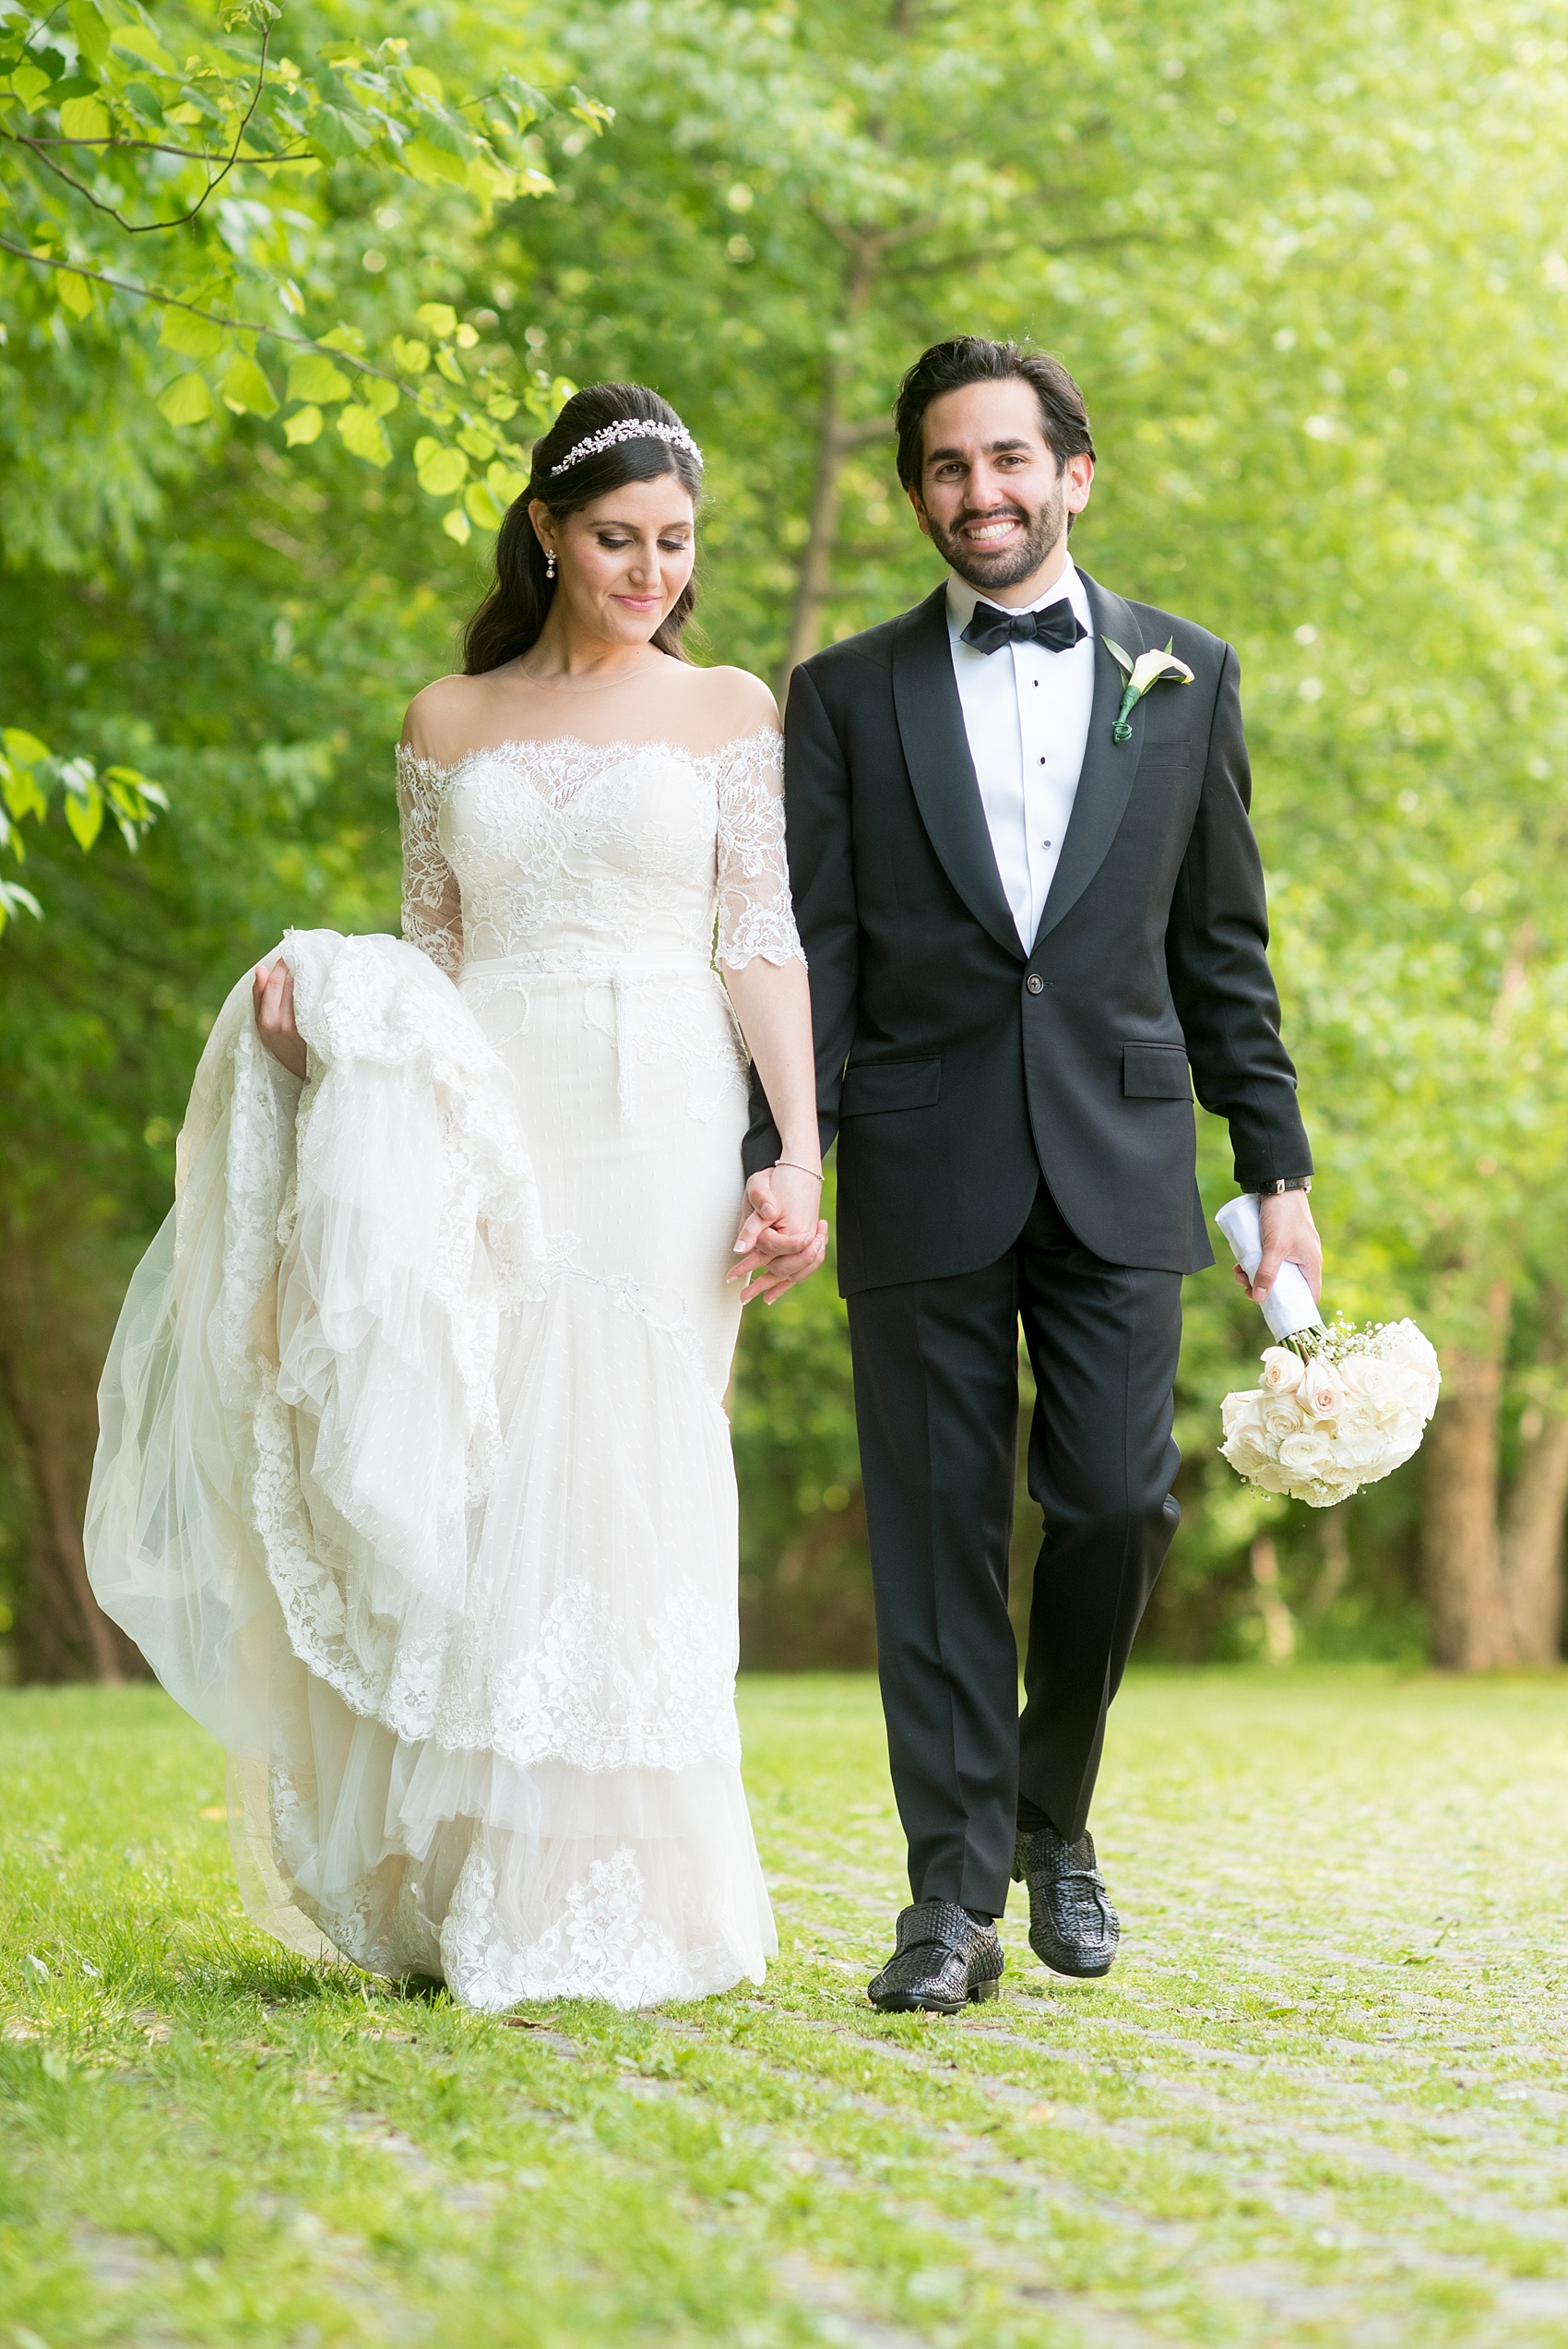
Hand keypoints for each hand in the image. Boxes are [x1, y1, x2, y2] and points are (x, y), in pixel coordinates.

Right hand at [252, 957, 307, 1080]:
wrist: (309, 1074)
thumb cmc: (286, 1046)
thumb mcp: (266, 1024)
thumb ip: (261, 997)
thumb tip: (260, 969)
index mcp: (265, 1021)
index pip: (273, 985)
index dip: (281, 967)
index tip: (289, 955)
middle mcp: (282, 1024)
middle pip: (289, 986)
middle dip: (296, 968)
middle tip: (304, 957)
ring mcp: (301, 1029)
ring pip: (304, 993)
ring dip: (309, 978)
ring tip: (314, 969)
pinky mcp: (318, 1032)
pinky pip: (317, 1004)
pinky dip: (319, 992)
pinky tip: (323, 987)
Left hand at [728, 1165, 827, 1304]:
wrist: (801, 1169)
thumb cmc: (778, 1178)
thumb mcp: (759, 1192)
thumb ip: (752, 1224)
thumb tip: (740, 1249)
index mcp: (796, 1229)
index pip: (771, 1250)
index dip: (748, 1262)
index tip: (730, 1276)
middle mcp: (805, 1238)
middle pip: (782, 1267)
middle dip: (760, 1283)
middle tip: (739, 1295)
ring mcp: (808, 1241)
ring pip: (792, 1272)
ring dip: (773, 1286)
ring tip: (755, 1299)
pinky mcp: (807, 1242)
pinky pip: (799, 1268)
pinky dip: (786, 1281)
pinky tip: (773, 1293)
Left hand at [1237, 1190, 1322, 1304]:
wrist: (1279, 1185)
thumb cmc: (1283, 1215)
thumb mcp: (1274, 1247)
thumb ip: (1267, 1272)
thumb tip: (1258, 1298)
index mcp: (1311, 1263)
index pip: (1309, 1294)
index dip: (1295, 1306)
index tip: (1276, 1311)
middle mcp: (1304, 1258)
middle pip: (1287, 1285)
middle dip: (1265, 1289)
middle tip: (1246, 1288)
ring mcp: (1292, 1249)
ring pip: (1275, 1271)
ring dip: (1256, 1275)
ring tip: (1238, 1273)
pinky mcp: (1280, 1240)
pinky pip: (1269, 1258)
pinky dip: (1255, 1262)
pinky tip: (1239, 1262)